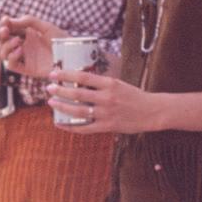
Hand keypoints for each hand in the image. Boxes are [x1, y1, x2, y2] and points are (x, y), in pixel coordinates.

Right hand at [0, 15, 65, 78]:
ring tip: (17, 40)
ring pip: (4, 53)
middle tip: (5, 30)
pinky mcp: (27, 69)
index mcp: (27, 35)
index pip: (9, 29)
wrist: (72, 57)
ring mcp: (24, 58)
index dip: (4, 24)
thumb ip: (29, 21)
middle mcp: (24, 46)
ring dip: (6, 46)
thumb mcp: (46, 27)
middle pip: (3, 41)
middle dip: (1, 34)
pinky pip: (11, 65)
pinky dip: (12, 57)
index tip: (6, 19)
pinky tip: (21, 50)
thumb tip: (11, 21)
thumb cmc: (62, 41)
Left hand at [47, 68, 161, 133]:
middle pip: (78, 93)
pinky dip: (70, 126)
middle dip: (60, 90)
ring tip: (52, 102)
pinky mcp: (107, 127)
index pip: (83, 76)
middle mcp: (107, 98)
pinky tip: (60, 123)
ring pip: (78, 111)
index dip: (66, 74)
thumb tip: (80, 81)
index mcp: (110, 84)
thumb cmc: (135, 96)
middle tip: (49, 88)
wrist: (152, 112)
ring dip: (62, 107)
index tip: (54, 73)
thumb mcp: (119, 84)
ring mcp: (106, 113)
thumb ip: (102, 84)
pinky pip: (85, 128)